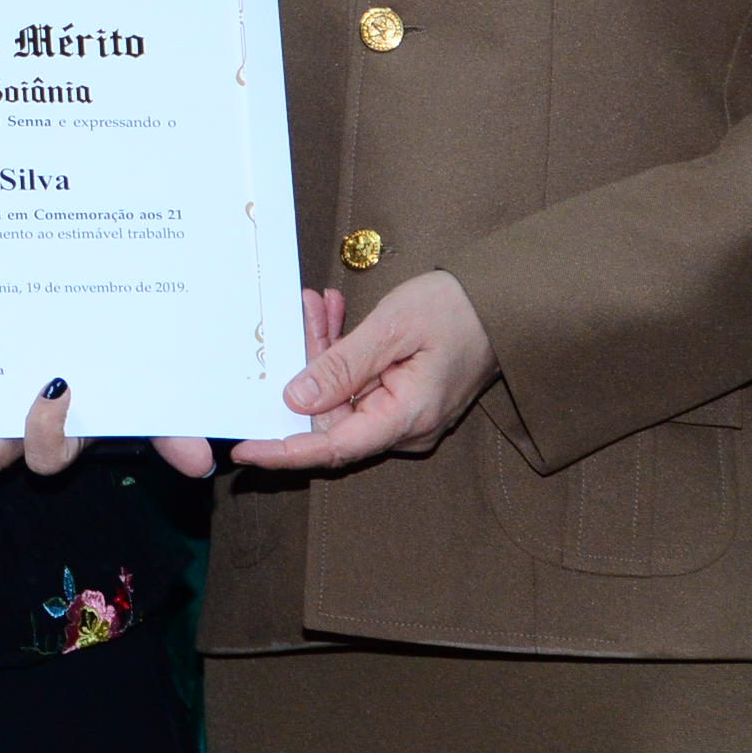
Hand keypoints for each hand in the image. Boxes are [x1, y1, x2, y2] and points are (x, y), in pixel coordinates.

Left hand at [231, 271, 497, 471]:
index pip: (332, 448)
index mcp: (406, 418)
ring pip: (344, 395)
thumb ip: (341, 366)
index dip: (284, 451)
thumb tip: (295, 401)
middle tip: (302, 311)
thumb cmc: (457, 310)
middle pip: (333, 415)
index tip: (244, 450)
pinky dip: (345, 354)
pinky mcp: (406, 398)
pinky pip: (362, 384)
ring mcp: (407, 415)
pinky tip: (335, 316)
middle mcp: (406, 428)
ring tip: (318, 304)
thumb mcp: (392, 329)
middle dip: (308, 366)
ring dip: (326, 351)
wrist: (508, 301)